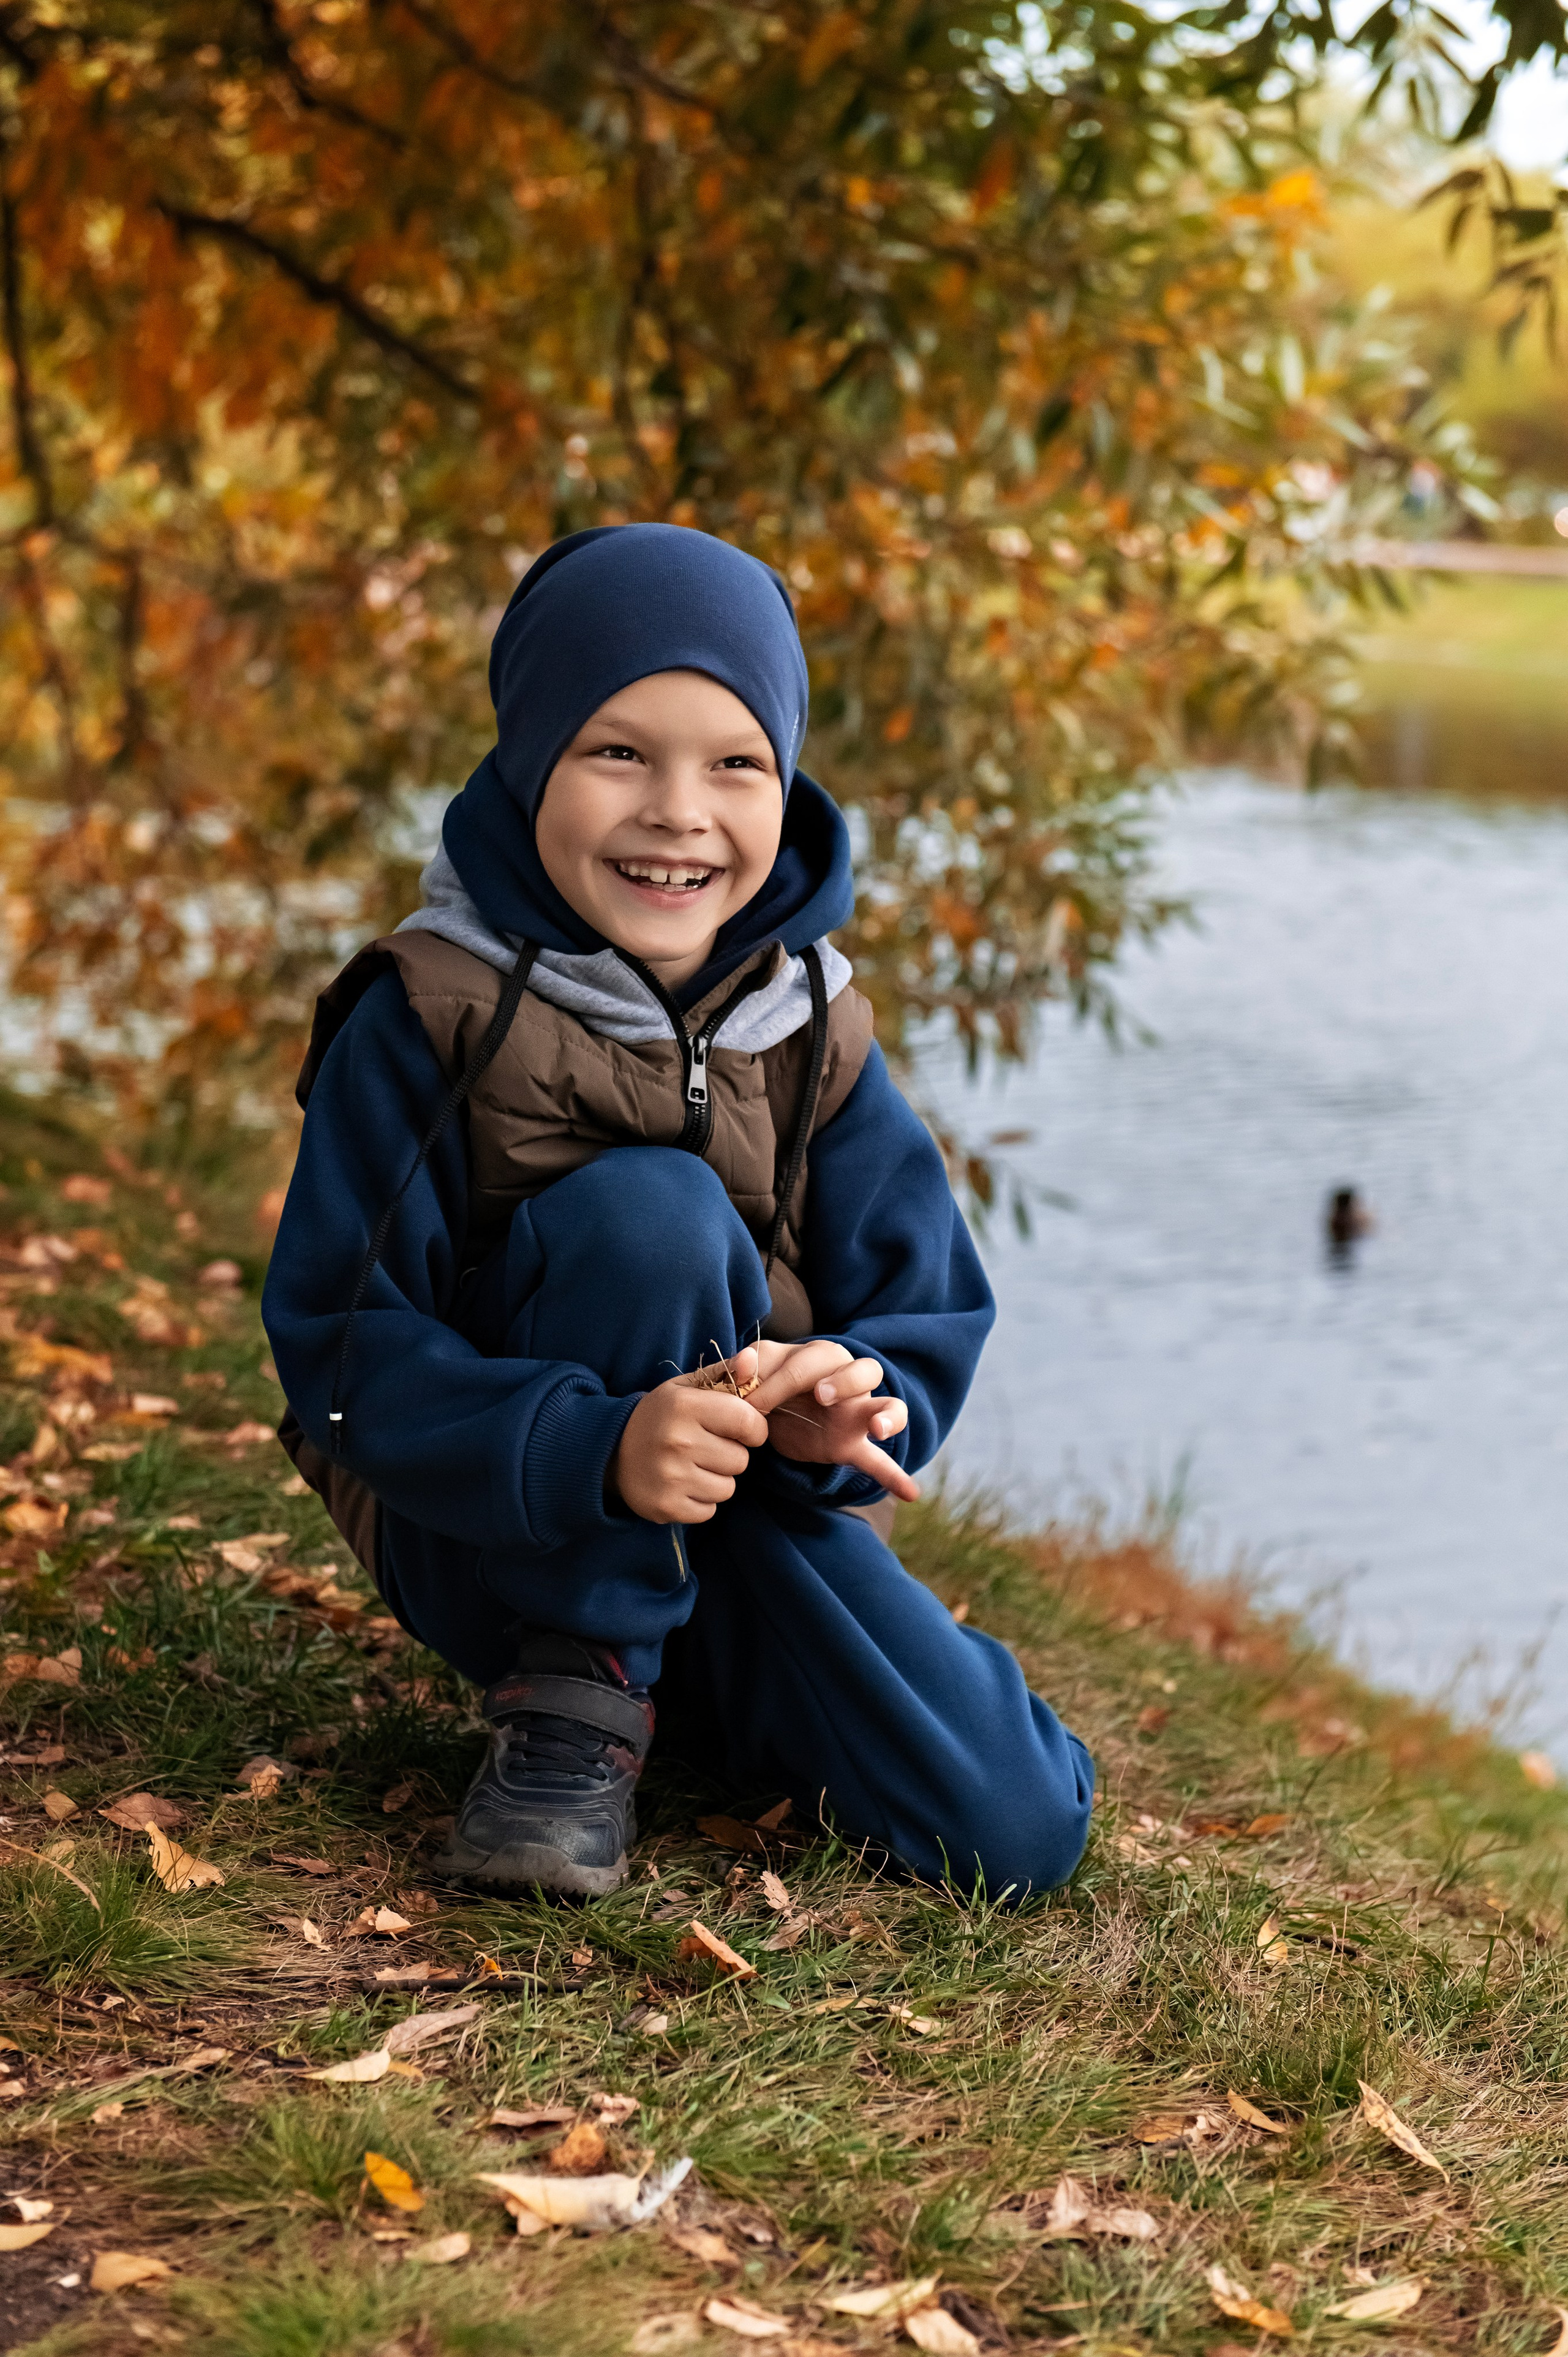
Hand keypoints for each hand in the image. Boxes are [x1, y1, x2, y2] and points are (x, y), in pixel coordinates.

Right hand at [608, 1354, 767, 1524]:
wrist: (610, 1451)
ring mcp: (671, 1478)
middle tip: (705, 1447)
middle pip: (741, 1460)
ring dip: (716, 1479)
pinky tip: (682, 1484)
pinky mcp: (666, 1507)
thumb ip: (724, 1372)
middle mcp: (678, 1442)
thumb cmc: (660, 1416)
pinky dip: (701, 1501)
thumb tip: (754, 1358)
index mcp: (685, 1407)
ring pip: (728, 1488)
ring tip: (692, 1466)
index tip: (740, 1428)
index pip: (748, 1423)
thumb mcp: (685, 1388)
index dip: (753, 1428)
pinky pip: (710, 1510)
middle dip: (730, 1454)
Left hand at [747, 1338, 918, 1502]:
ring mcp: (856, 1415)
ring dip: (887, 1415)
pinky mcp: (853, 1446)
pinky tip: (910, 1493)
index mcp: (820, 1356)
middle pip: (864, 1370)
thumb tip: (743, 1362)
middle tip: (821, 1395)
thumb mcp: (750, 1374)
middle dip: (844, 1381)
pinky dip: (894, 1476)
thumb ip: (745, 1367)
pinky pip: (879, 1461)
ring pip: (889, 1405)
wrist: (769, 1414)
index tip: (751, 1405)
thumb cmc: (764, 1384)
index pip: (808, 1361)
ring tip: (878, 1429)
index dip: (779, 1382)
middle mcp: (847, 1379)